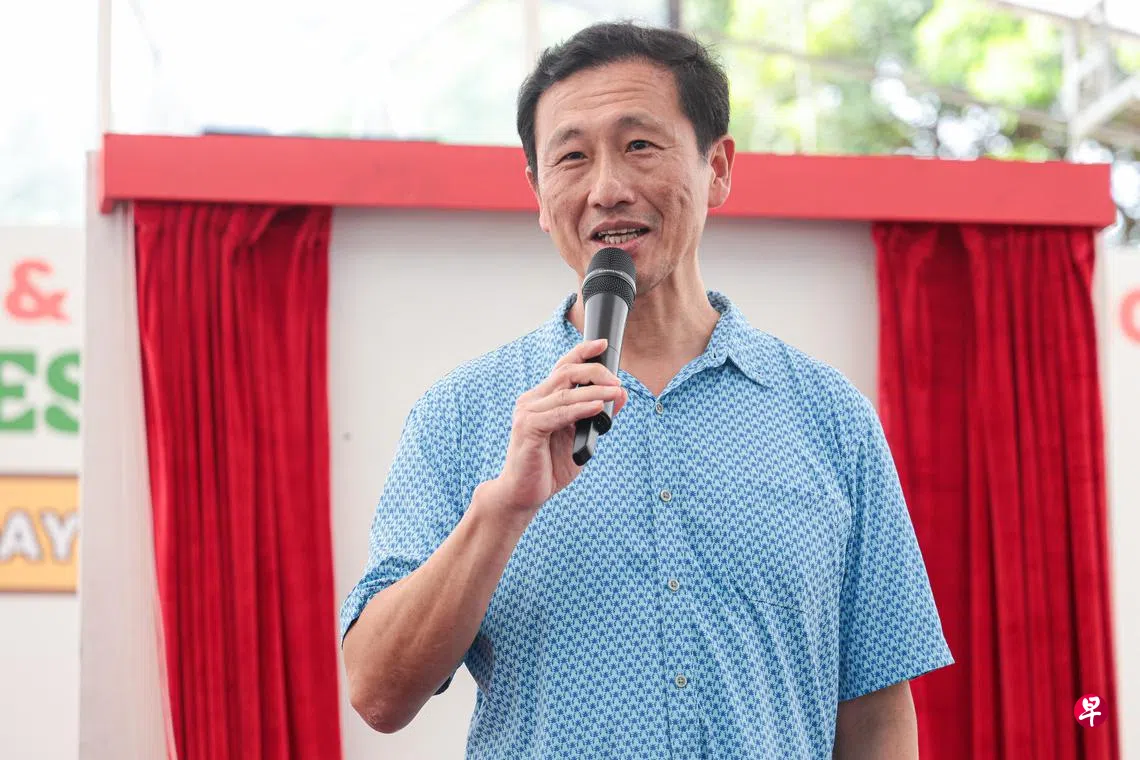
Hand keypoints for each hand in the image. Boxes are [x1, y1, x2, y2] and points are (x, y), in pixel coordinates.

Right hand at [484, 338, 627, 523]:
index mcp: (542, 399)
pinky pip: (559, 414)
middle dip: (594, 372)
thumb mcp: (579, 437)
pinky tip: (597, 408)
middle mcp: (532, 401)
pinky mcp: (528, 429)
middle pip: (565, 373)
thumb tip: (620, 395)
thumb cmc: (548, 466)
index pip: (563, 367)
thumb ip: (596, 416)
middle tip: (617, 381)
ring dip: (594, 391)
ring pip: (565, 393)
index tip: (602, 344)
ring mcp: (527, 413)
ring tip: (616, 392)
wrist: (523, 493)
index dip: (582, 352)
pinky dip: (580, 409)